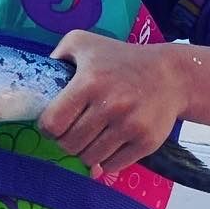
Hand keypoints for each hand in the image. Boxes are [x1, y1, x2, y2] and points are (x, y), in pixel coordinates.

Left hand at [39, 33, 188, 176]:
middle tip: (72, 133)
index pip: (53, 124)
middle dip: (65, 141)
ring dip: (84, 152)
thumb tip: (38, 79)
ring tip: (89, 139)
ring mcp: (130, 126)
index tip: (53, 125)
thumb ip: (57, 54)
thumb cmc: (121, 59)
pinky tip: (107, 145)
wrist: (171, 75)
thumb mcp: (85, 42)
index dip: (48, 129)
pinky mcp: (146, 142)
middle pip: (69, 144)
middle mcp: (110, 105)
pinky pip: (113, 165)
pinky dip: (105, 161)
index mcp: (90, 82)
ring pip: (90, 158)